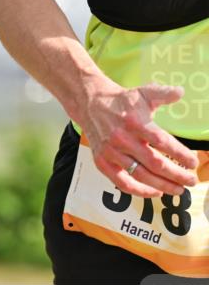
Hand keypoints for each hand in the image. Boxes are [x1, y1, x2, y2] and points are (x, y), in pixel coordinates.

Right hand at [80, 82, 199, 197]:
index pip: (162, 142)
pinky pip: (121, 182)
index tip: (193, 162)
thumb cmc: (122, 101)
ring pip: (140, 175)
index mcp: (135, 123)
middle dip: (176, 175)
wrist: (90, 104)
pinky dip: (139, 190)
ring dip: (162, 185)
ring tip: (178, 189)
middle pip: (154, 163)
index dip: (180, 154)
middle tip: (191, 180)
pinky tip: (154, 192)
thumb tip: (180, 92)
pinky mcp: (102, 161)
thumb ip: (163, 93)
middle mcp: (122, 139)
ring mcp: (111, 152)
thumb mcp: (143, 93)